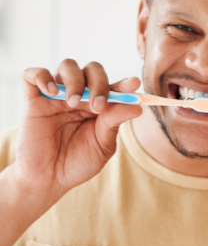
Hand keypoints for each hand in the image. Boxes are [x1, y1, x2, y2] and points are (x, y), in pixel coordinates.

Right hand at [13, 59, 142, 198]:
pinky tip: (51, 91)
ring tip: (73, 103)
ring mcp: (56, 96)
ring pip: (67, 66)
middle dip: (99, 83)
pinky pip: (33, 74)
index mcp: (100, 106)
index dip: (124, 84)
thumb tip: (137, 106)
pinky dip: (42, 76)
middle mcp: (80, 96)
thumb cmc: (78, 163)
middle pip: (93, 70)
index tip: (133, 84)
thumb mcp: (102, 145)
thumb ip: (115, 123)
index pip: (114, 87)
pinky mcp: (33, 100)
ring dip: (75, 80)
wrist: (49, 180)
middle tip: (98, 106)